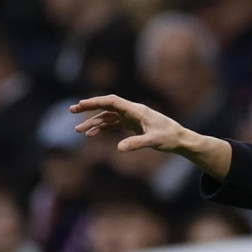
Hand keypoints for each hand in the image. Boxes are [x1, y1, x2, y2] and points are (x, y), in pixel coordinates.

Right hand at [71, 95, 190, 153]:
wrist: (180, 139)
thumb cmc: (169, 138)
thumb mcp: (154, 141)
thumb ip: (136, 143)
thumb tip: (118, 149)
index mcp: (136, 110)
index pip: (112, 102)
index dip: (96, 102)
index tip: (81, 104)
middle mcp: (132, 111)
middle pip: (107, 106)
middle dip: (89, 108)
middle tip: (72, 110)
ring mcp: (131, 118)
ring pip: (108, 117)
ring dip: (93, 122)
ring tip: (78, 131)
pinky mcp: (132, 125)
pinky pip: (113, 124)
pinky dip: (102, 128)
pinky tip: (91, 135)